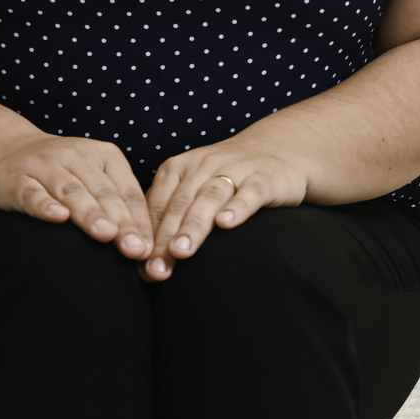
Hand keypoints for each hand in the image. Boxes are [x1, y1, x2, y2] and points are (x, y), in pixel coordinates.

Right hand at [0, 133, 154, 257]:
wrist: (4, 149)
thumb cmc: (60, 173)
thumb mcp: (94, 178)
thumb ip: (117, 204)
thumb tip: (144, 245)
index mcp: (104, 156)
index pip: (127, 191)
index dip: (140, 221)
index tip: (150, 249)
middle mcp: (76, 157)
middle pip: (104, 194)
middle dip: (122, 223)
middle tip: (136, 249)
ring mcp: (45, 167)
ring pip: (72, 192)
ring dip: (91, 214)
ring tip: (107, 235)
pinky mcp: (17, 180)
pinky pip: (33, 194)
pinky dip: (45, 206)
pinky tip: (57, 218)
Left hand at [140, 135, 308, 279]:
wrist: (278, 149)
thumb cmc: (226, 180)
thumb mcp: (194, 190)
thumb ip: (170, 219)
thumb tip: (145, 265)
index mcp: (178, 168)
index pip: (158, 205)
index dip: (147, 236)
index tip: (141, 267)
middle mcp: (203, 166)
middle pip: (180, 204)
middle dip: (165, 239)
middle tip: (155, 269)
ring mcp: (234, 170)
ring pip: (209, 198)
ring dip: (193, 225)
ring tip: (180, 251)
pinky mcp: (264, 178)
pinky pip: (249, 193)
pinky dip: (237, 208)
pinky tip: (226, 224)